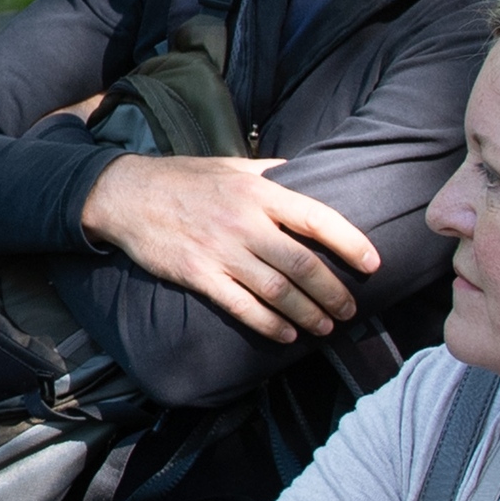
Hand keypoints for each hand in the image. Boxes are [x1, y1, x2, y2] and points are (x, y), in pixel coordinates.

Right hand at [81, 154, 384, 340]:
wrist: (126, 195)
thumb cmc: (184, 178)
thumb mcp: (231, 165)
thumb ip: (271, 173)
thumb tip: (304, 174)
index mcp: (259, 193)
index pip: (318, 218)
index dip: (351, 243)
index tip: (373, 264)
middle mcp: (245, 223)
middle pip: (303, 265)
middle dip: (333, 293)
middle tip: (349, 309)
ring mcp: (221, 252)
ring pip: (277, 291)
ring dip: (307, 314)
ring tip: (325, 327)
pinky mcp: (198, 275)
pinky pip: (241, 306)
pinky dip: (268, 325)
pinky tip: (285, 334)